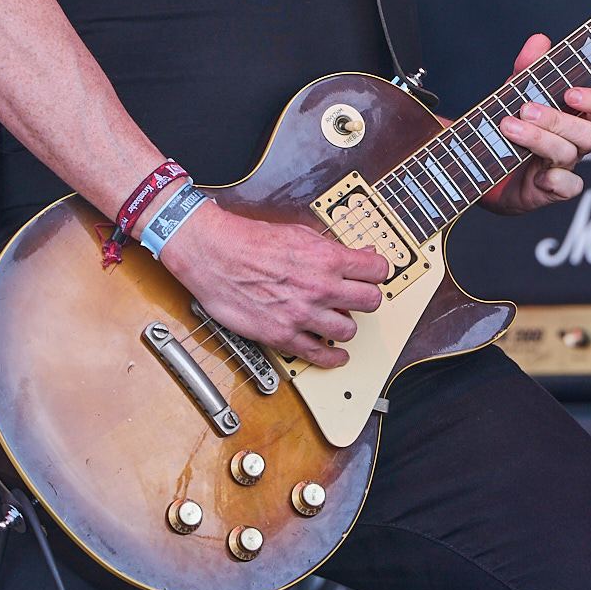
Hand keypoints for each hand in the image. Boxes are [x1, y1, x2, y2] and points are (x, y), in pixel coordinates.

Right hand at [157, 200, 387, 368]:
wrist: (213, 254)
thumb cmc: (248, 241)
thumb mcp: (299, 233)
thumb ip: (330, 248)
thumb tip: (357, 254)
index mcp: (326, 259)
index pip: (377, 270)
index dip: (377, 272)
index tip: (373, 275)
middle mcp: (319, 288)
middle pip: (371, 302)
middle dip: (366, 298)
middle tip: (359, 297)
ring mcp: (302, 314)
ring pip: (350, 330)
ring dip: (347, 325)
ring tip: (339, 319)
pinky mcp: (283, 335)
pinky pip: (319, 355)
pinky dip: (331, 356)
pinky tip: (335, 353)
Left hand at [485, 32, 590, 216]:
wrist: (480, 167)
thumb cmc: (509, 126)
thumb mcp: (514, 92)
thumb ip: (528, 69)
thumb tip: (540, 40)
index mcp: (577, 116)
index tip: (571, 93)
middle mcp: (576, 142)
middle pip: (590, 134)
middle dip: (558, 119)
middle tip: (526, 108)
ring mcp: (564, 167)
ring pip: (570, 154)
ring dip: (539, 139)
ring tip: (509, 126)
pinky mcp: (549, 190)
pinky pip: (567, 188)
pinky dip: (555, 181)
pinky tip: (537, 174)